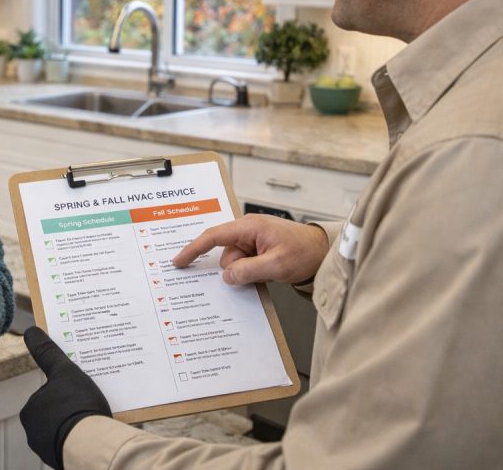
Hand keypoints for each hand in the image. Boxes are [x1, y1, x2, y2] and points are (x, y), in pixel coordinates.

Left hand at [19, 327, 110, 469]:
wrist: (91, 444)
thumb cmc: (76, 405)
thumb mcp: (65, 371)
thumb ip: (47, 352)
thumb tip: (31, 331)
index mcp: (30, 411)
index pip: (48, 395)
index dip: (65, 391)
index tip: (79, 394)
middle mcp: (34, 432)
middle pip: (56, 413)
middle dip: (72, 409)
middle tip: (90, 404)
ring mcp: (47, 449)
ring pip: (65, 430)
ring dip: (78, 425)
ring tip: (96, 420)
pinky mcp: (63, 461)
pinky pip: (74, 445)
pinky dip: (84, 440)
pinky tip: (96, 435)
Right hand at [173, 214, 328, 284]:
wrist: (324, 251)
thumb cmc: (304, 251)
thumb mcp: (276, 265)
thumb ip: (249, 271)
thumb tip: (227, 276)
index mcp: (249, 226)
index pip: (213, 236)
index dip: (193, 249)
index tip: (178, 261)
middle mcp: (248, 230)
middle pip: (225, 255)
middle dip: (236, 269)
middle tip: (259, 273)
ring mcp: (252, 240)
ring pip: (234, 262)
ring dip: (245, 272)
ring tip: (268, 272)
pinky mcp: (258, 249)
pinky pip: (243, 264)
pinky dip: (249, 271)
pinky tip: (263, 273)